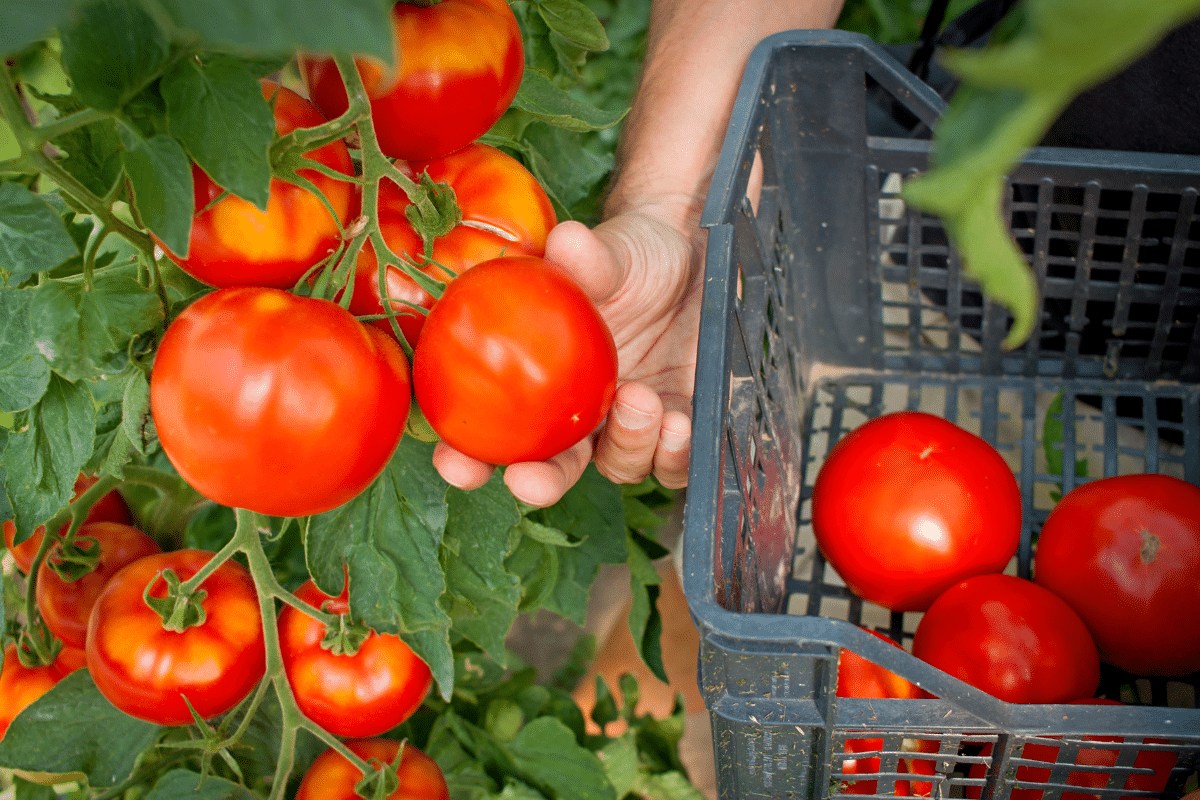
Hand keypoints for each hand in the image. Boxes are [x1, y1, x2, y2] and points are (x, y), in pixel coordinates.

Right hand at [431, 206, 703, 505]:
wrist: (696, 257)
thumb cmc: (637, 255)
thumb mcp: (614, 252)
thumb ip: (591, 259)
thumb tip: (567, 242)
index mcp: (542, 380)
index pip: (494, 432)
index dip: (468, 458)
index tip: (455, 462)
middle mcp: (583, 414)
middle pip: (553, 471)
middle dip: (539, 484)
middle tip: (531, 480)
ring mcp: (632, 424)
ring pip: (619, 466)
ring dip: (626, 447)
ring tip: (640, 400)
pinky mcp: (681, 426)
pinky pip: (675, 462)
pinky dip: (674, 452)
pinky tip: (679, 423)